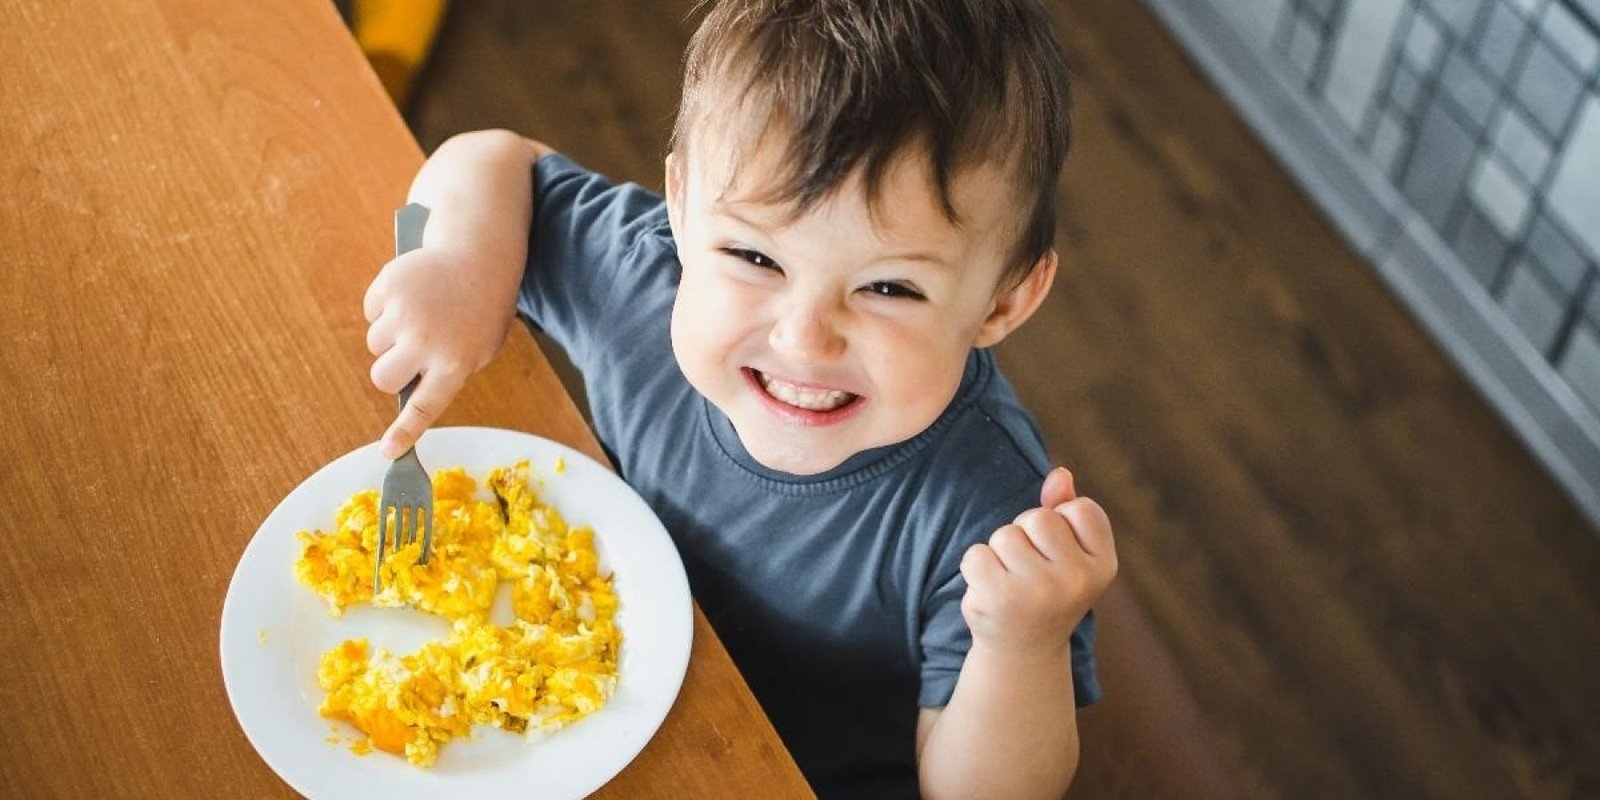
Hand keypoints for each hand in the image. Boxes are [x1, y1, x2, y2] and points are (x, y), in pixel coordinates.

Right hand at [363, 245, 516, 456]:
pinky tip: (411, 295)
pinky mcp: (388, 287)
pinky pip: (370, 312)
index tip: (388, 451)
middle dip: (390, 372)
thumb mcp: (479, 348)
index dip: (404, 432)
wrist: (479, 256)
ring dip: (390, 337)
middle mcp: (426, 342)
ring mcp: (404, 313)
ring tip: (420, 316)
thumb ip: (446, 373)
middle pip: (382, 378)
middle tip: (409, 355)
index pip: (424, 408)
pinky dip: (384, 308)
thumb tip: (406, 391)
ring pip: (375, 345)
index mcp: (455, 363)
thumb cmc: (481, 311)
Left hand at [959, 467, 1117, 655]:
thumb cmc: (1047, 589)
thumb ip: (1065, 508)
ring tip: (1011, 581)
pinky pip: (976, 554)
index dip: (1062, 522)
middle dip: (1025, 533)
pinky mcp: (1000, 598)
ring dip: (1000, 552)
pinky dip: (976, 567)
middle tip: (1030, 569)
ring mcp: (1039, 591)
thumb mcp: (1069, 552)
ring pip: (1005, 534)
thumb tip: (1060, 473)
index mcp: (1104, 565)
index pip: (1080, 508)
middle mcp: (1078, 580)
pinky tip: (991, 590)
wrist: (1023, 650)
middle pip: (1038, 517)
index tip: (1060, 554)